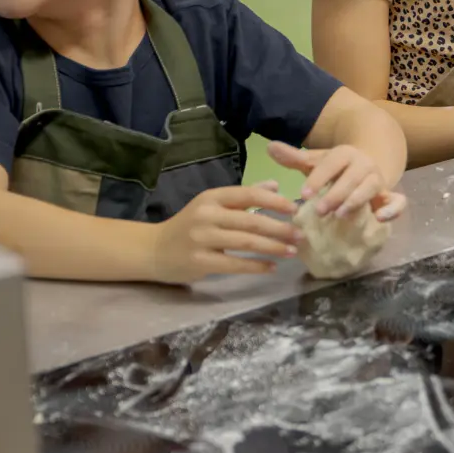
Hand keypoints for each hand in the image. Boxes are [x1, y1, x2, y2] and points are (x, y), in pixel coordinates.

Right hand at [152, 182, 298, 282]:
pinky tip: (271, 267)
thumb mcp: (213, 205)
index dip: (274, 201)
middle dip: (280, 229)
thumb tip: (275, 185)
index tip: (295, 209)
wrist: (154, 250)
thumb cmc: (189, 226)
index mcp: (212, 198)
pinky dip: (256, 266)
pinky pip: (234, 264)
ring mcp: (201, 239)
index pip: (248, 194)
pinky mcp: (199, 261)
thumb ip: (243, 196)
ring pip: (246, 242)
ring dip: (273, 247)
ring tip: (292, 251)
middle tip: (300, 235)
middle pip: (251, 220)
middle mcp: (206, 215)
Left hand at [268, 141, 403, 221]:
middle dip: (335, 194)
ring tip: (340, 215)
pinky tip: (379, 219)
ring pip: (372, 188)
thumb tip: (270, 147)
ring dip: (356, 201)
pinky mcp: (390, 196)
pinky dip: (392, 210)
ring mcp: (379, 180)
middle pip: (352, 177)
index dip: (317, 179)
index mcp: (345, 154)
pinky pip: (398, 202)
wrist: (367, 166)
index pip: (331, 164)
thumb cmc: (335, 169)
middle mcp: (364, 165)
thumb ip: (294, 158)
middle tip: (318, 210)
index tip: (302, 195)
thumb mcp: (316, 162)